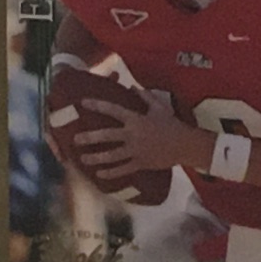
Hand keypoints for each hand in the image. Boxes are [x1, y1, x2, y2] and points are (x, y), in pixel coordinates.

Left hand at [64, 97, 196, 188]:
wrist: (185, 145)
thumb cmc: (172, 124)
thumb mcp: (159, 107)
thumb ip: (145, 96)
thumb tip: (133, 87)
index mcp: (136, 119)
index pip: (113, 110)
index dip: (97, 105)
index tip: (83, 103)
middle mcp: (133, 135)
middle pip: (107, 136)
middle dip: (90, 137)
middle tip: (75, 139)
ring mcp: (136, 151)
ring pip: (112, 156)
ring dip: (96, 157)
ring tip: (83, 158)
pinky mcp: (140, 163)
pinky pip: (123, 169)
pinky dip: (111, 173)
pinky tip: (99, 174)